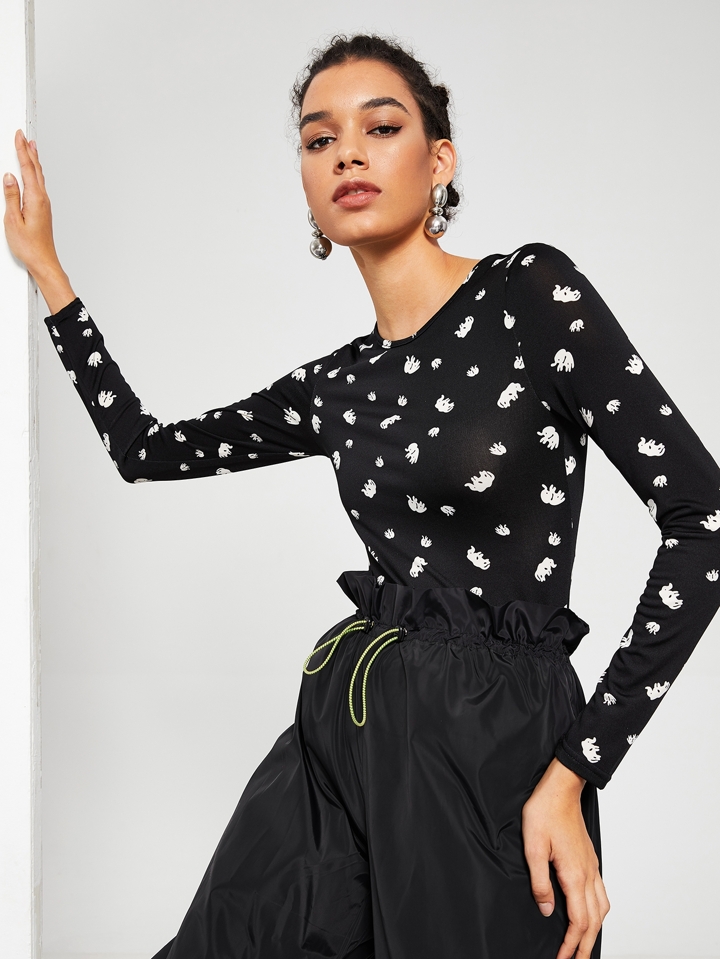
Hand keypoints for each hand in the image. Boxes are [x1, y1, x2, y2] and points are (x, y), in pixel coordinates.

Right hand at [3, 130, 74, 313]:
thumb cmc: (29, 246)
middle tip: (25, 136)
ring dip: (34, 161)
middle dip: (29, 151)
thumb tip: (9, 177)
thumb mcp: (12, 220)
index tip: (19, 136)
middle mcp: (43, 200)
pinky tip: (34, 174)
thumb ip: (11, 196)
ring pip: (39, 177)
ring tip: (32, 148)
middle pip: (36, 170)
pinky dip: (36, 174)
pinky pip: (39, 186)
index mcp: (35, 199)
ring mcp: (45, 205)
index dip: (22, 150)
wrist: (43, 262)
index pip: (27, 168)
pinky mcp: (44, 211)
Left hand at [522, 757, 609, 958]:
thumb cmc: (545, 811)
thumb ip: (540, 882)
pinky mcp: (590, 859)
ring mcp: (591, 866)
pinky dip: (598, 911)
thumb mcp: (533, 847)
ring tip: (584, 944)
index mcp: (574, 875)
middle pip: (594, 921)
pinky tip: (589, 912)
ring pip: (601, 908)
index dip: (572, 945)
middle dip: (586, 945)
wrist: (561, 788)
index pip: (579, 921)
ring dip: (594, 930)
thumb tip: (547, 910)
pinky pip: (601, 892)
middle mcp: (588, 874)